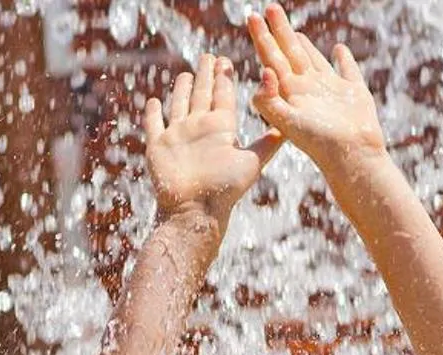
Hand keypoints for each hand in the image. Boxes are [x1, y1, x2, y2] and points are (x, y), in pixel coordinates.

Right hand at [146, 53, 281, 224]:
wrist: (196, 211)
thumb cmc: (225, 190)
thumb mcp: (252, 162)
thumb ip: (268, 144)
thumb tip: (289, 129)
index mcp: (221, 128)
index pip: (223, 94)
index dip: (223, 77)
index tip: (225, 59)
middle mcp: (200, 129)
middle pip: (202, 95)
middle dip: (205, 75)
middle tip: (209, 56)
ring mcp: (179, 137)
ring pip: (179, 105)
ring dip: (181, 90)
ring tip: (185, 74)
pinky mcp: (158, 147)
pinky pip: (154, 125)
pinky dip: (152, 114)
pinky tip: (153, 101)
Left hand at [246, 5, 383, 167]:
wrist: (352, 157)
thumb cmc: (320, 143)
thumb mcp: (288, 123)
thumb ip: (270, 101)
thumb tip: (263, 74)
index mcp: (290, 92)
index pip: (271, 59)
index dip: (262, 37)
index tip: (252, 16)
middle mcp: (307, 89)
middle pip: (288, 54)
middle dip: (278, 31)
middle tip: (269, 8)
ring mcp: (329, 90)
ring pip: (312, 61)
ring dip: (303, 45)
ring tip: (293, 30)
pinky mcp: (352, 93)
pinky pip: (347, 70)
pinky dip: (344, 59)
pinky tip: (340, 49)